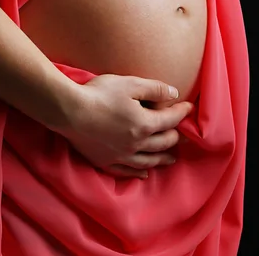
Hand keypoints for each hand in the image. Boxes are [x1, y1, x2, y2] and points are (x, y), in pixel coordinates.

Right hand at [58, 74, 192, 178]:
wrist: (69, 111)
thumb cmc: (100, 93)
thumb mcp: (130, 84)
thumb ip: (155, 89)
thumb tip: (175, 94)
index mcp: (144, 124)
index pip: (170, 120)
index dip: (182, 112)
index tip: (189, 107)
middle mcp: (136, 144)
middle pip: (162, 143)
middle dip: (175, 137)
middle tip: (182, 134)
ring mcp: (121, 155)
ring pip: (149, 161)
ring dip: (163, 158)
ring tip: (171, 158)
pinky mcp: (105, 161)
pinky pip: (127, 171)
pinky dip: (139, 173)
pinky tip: (144, 173)